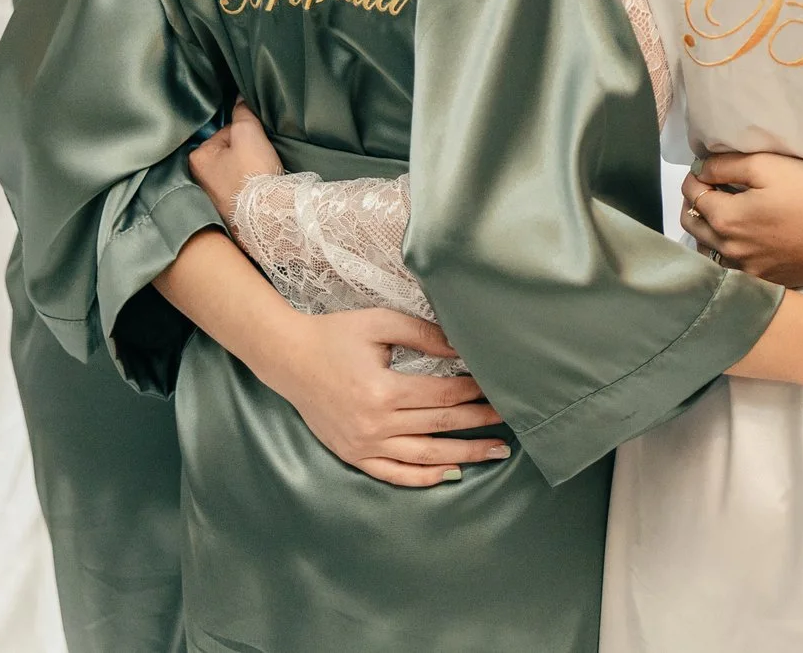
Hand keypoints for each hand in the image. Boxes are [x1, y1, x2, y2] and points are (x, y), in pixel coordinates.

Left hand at [190, 101, 284, 225]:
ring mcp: (212, 195)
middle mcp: (198, 177)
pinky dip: (250, 184)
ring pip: (237, 168)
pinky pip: (240, 185)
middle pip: (231, 149)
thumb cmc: (252, 174)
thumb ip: (243, 112)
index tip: (257, 144)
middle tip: (260, 159)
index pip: (227, 131)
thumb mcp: (248, 132)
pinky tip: (259, 187)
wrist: (266, 215)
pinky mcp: (228, 207)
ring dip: (250, 167)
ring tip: (261, 174)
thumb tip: (240, 99)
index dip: (247, 133)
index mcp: (197, 157)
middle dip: (247, 151)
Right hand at [244, 307, 507, 487]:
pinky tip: (452, 474)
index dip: (476, 391)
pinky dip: (424, 478)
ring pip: (425, 457)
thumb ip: (425, 335)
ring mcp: (363, 444)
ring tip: (497, 452)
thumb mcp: (381, 324)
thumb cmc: (336, 335)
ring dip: (464, 454)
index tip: (501, 387)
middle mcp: (375, 424)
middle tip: (514, 420)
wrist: (288, 358)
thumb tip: (464, 349)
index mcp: (383, 390)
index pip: (444, 394)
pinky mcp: (353, 455)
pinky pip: (394, 474)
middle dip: (480, 422)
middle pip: (441, 425)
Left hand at [682, 153, 802, 288]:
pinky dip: (725, 252)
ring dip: (706, 231)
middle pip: (692, 224)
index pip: (691, 193)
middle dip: (693, 202)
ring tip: (720, 214)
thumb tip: (701, 170)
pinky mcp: (763, 280)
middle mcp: (728, 249)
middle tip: (708, 187)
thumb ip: (727, 165)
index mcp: (725, 219)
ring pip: (707, 250)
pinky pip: (729, 267)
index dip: (696, 176)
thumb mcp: (767, 165)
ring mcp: (745, 269)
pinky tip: (739, 240)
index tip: (706, 168)